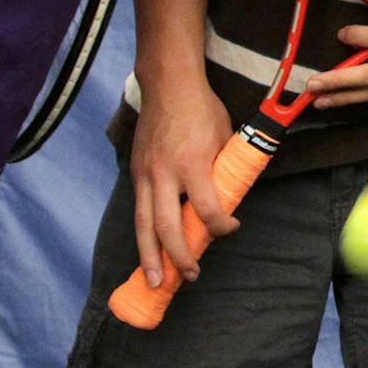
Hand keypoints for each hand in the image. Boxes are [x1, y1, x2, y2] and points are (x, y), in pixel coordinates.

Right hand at [129, 77, 236, 284]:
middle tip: (188, 277)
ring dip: (149, 256)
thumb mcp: (225, 138)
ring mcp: (145, 174)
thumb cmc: (204, 110)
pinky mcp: (135, 172)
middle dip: (177, 256)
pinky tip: (149, 251)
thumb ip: (223, 170)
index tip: (231, 228)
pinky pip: (138, 209)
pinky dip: (143, 233)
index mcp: (193, 164)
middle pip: (166, 226)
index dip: (221, 226)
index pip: (208, 209)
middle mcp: (164, 173)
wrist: (169, 85)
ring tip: (154, 282)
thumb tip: (232, 199)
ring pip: (143, 224)